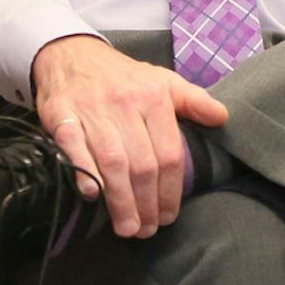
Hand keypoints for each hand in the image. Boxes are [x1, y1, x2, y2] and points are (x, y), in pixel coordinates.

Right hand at [30, 35, 228, 238]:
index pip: (169, 154)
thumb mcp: (163, 80)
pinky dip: (83, 171)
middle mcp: (125, 103)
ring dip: (121, 200)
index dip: (171, 191)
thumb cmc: (123, 77)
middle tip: (146, 230)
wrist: (72, 54)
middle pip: (142, 164)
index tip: (168, 216)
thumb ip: (194, 101)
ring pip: (112, 161)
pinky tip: (92, 195)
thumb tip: (222, 117)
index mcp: (154, 97)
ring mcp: (93, 108)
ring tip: (127, 227)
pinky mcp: (62, 113)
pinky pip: (73, 146)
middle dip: (147, 203)